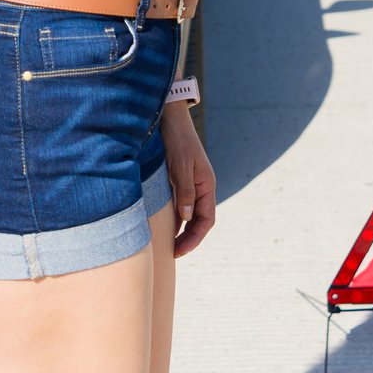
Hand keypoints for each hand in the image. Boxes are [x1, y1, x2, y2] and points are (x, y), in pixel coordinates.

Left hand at [162, 100, 217, 257]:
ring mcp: (192, 184)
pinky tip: (165, 227)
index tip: (180, 251)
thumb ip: (185, 191)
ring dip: (183, 231)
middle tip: (173, 254)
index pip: (207, 220)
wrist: (170, 119)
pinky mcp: (181, 181)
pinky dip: (176, 219)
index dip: (195, 238)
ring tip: (169, 246)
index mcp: (207, 185)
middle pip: (200, 221)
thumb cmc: (178, 140)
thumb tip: (187, 218)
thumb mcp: (180, 166)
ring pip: (191, 215)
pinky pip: (182, 205)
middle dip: (189, 239)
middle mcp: (202, 187)